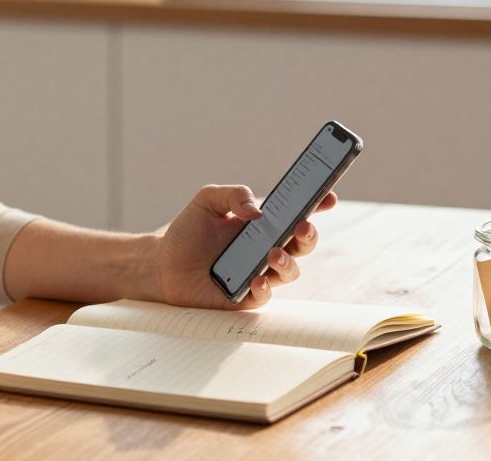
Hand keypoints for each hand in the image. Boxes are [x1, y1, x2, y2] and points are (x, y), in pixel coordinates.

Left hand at [148, 184, 336, 310]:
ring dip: (288, 262)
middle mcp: (266, 247)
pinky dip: (264, 287)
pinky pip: (265, 295)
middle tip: (303, 225)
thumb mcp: (206, 201)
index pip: (296, 212)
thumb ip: (232, 194)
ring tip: (274, 252)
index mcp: (263, 223)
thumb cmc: (187, 233)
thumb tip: (256, 210)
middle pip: (302, 243)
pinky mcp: (246, 296)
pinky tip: (256, 278)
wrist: (162, 265)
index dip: (317, 204)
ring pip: (290, 271)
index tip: (328, 196)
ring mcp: (259, 272)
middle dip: (309, 234)